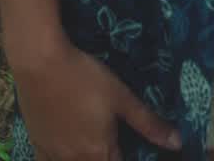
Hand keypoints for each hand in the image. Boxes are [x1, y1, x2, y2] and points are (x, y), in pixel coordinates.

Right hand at [10, 30, 181, 160]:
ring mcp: (53, 155)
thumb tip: (177, 143)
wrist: (39, 62)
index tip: (128, 144)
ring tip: (91, 140)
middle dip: (107, 156)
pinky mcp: (36, 144)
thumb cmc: (84, 77)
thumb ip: (148, 122)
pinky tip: (65, 144)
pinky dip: (61, 158)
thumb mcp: (121, 96)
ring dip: (85, 157)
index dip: (127, 156)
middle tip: (111, 137)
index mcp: (99, 153)